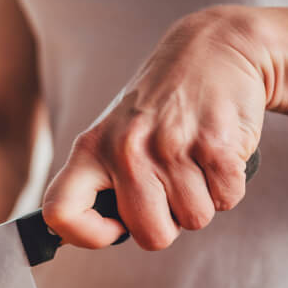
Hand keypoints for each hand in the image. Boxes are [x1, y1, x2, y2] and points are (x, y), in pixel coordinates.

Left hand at [42, 5, 267, 249]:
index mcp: (90, 149)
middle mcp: (125, 148)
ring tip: (194, 162)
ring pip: (194, 220)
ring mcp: (171, 145)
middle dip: (168, 225)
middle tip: (170, 188)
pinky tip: (216, 154)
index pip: (60, 212)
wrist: (214, 49)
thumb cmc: (158, 109)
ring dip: (202, 201)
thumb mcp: (112, 136)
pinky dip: (228, 186)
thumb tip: (76, 238)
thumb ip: (97, 184)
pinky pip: (226, 199)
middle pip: (151, 236)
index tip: (113, 227)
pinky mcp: (215, 142)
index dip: (88, 235)